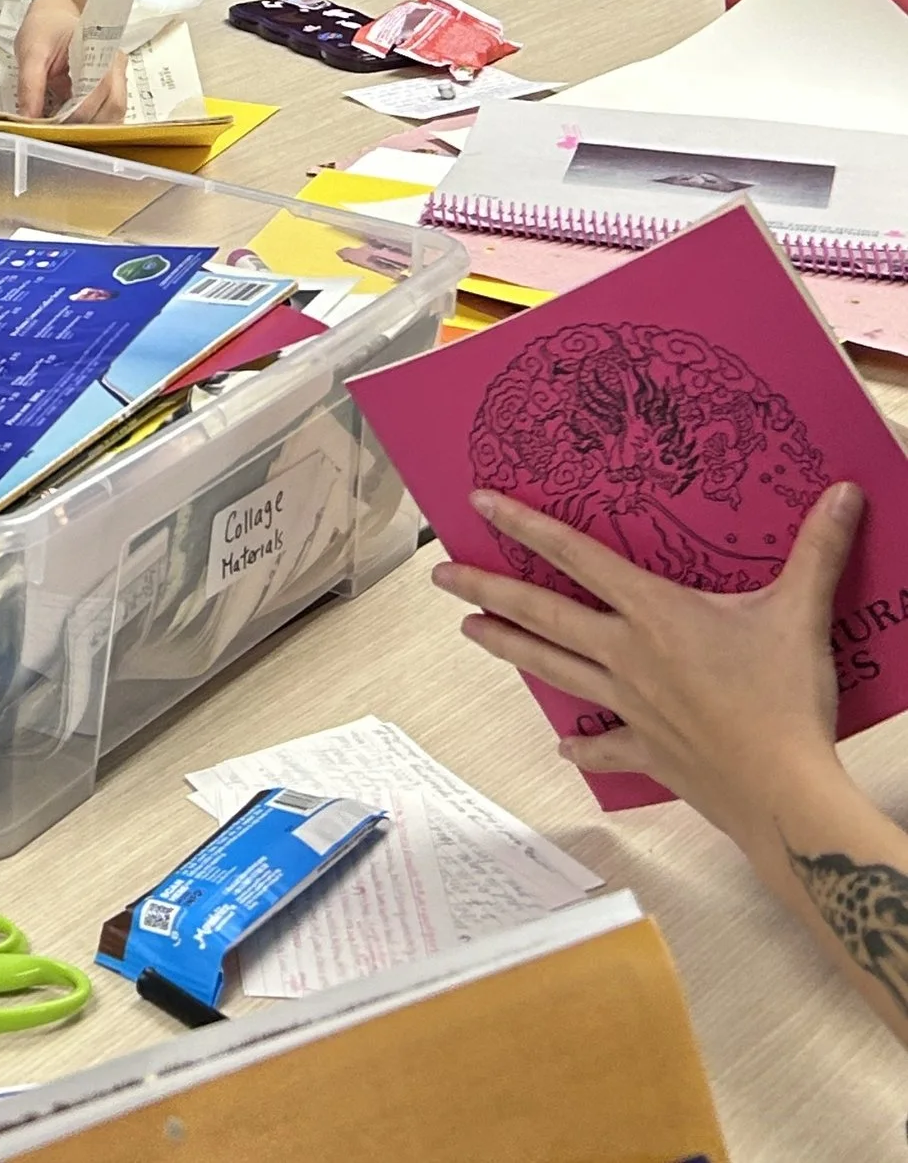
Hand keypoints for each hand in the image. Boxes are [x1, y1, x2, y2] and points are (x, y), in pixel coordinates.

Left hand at [12, 0, 123, 118]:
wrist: (52, 16)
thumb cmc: (45, 28)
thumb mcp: (30, 52)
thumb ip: (30, 86)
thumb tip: (29, 119)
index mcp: (101, 48)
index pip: (100, 88)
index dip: (79, 112)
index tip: (56, 126)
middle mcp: (115, 64)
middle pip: (114, 107)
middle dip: (87, 125)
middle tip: (58, 132)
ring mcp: (116, 77)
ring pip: (114, 114)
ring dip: (90, 127)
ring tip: (61, 129)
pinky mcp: (110, 88)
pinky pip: (107, 113)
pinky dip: (90, 123)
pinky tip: (69, 125)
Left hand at [432, 481, 859, 845]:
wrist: (785, 795)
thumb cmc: (784, 701)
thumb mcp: (800, 612)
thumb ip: (818, 550)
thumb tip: (847, 492)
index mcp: (653, 613)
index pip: (576, 555)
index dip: (526, 525)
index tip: (479, 503)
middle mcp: (627, 656)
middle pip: (542, 613)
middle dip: (487, 589)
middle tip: (441, 575)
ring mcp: (631, 707)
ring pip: (555, 670)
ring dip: (510, 649)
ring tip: (470, 633)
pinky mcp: (649, 754)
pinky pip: (609, 749)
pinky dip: (587, 747)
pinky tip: (566, 749)